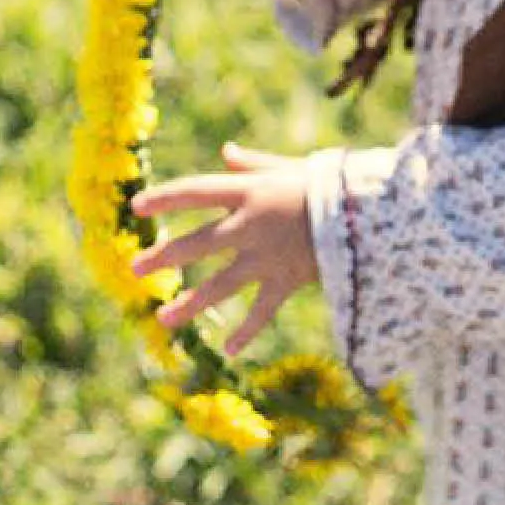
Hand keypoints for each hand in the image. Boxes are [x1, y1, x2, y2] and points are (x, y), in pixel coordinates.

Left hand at [130, 143, 318, 354]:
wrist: (370, 213)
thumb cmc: (332, 184)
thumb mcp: (292, 166)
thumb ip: (254, 164)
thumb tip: (225, 153)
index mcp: (250, 191)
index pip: (195, 192)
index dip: (164, 198)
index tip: (136, 208)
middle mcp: (252, 224)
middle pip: (198, 243)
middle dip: (164, 256)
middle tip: (134, 268)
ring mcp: (268, 256)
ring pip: (221, 284)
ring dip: (191, 302)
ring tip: (163, 318)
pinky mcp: (288, 279)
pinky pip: (263, 310)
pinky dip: (248, 331)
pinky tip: (228, 350)